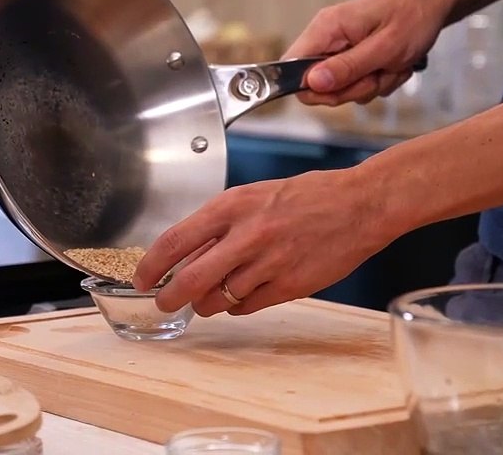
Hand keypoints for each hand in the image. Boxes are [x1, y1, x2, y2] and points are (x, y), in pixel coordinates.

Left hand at [131, 168, 393, 316]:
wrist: (360, 205)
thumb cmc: (310, 196)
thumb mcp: (255, 195)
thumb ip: (221, 222)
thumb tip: (186, 251)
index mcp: (233, 205)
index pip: (175, 240)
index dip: (151, 265)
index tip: (142, 278)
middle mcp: (247, 234)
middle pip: (190, 280)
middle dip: (169, 297)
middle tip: (164, 302)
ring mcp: (269, 263)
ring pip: (218, 299)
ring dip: (208, 303)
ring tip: (211, 296)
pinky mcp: (289, 286)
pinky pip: (247, 306)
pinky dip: (237, 305)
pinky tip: (242, 294)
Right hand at [286, 0, 446, 106]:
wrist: (433, 5)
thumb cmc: (413, 17)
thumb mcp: (384, 48)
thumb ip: (347, 67)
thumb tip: (312, 83)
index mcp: (327, 28)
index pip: (292, 67)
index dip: (312, 88)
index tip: (343, 89)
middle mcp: (328, 37)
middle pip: (317, 85)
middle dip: (351, 89)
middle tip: (376, 75)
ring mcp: (340, 47)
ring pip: (341, 88)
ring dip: (370, 85)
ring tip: (390, 65)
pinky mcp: (353, 56)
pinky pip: (356, 84)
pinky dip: (378, 80)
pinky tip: (392, 65)